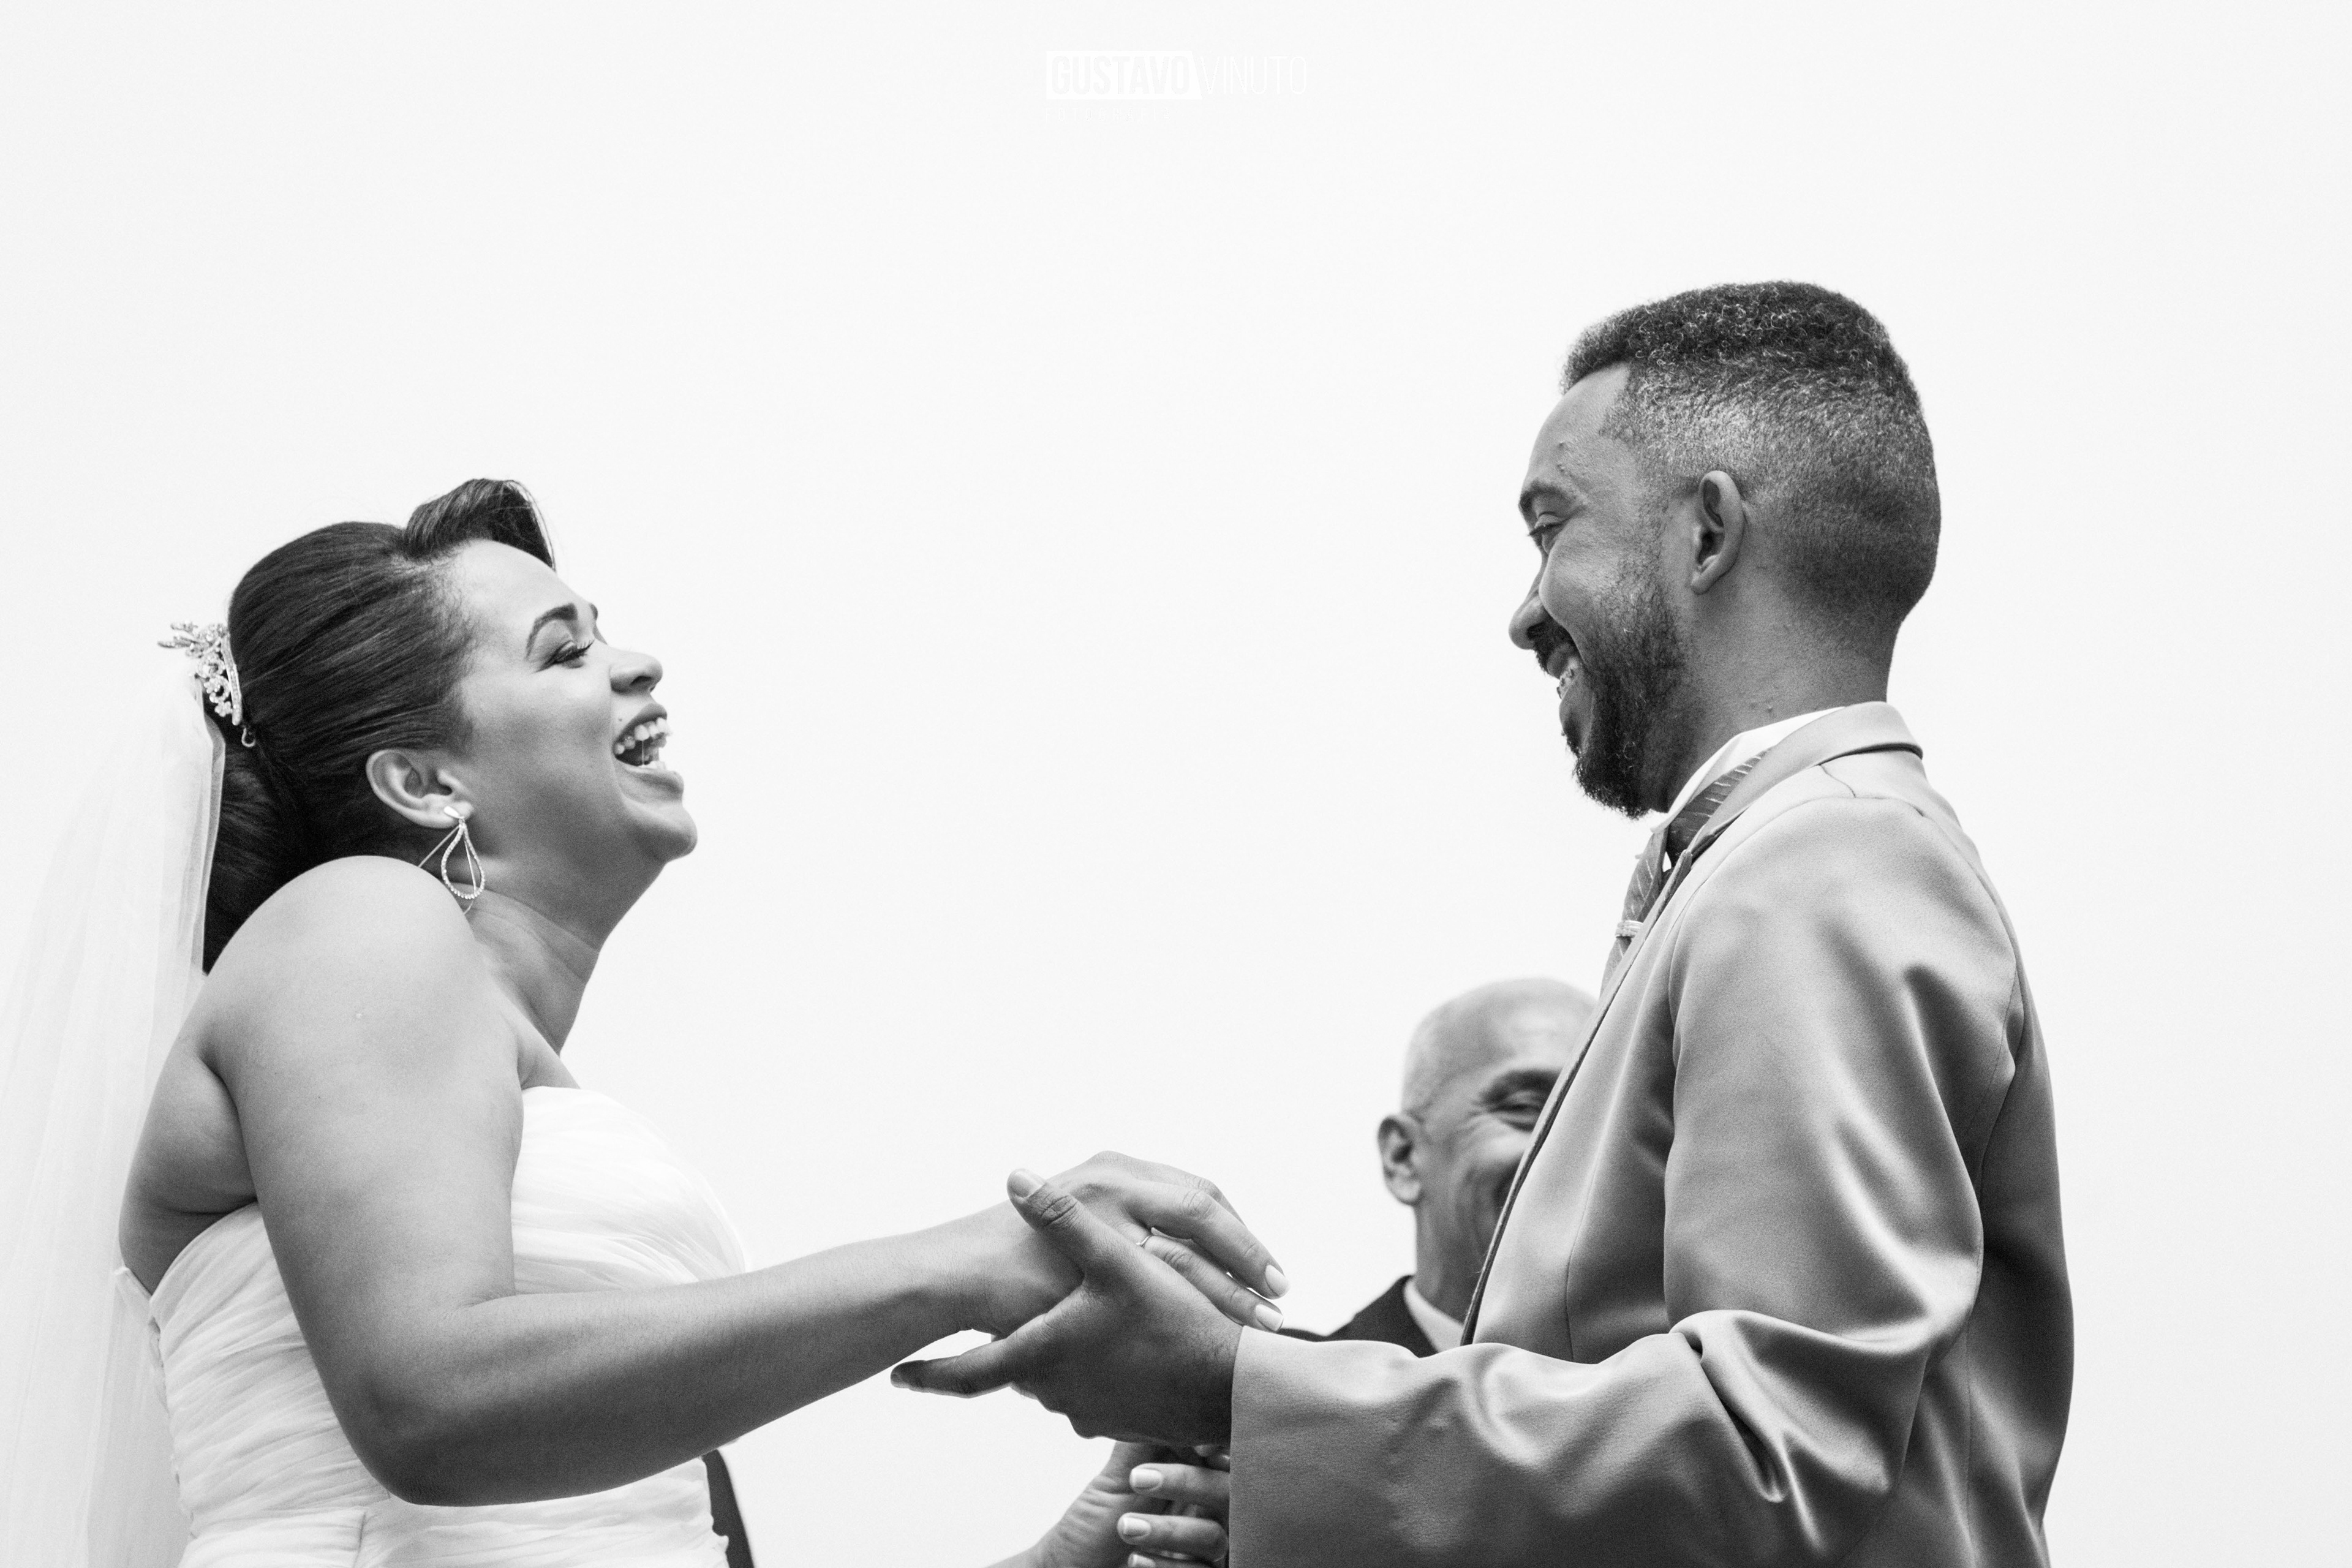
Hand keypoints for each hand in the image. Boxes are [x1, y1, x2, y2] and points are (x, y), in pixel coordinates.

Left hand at [897, 1169, 1249, 1445]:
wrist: (1227, 1389)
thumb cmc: (1171, 1326)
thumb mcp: (1116, 1263)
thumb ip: (1062, 1219)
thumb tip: (1016, 1176)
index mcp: (1041, 1355)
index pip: (966, 1376)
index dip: (929, 1377)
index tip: (894, 1377)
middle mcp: (1054, 1391)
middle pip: (1013, 1370)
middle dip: (1002, 1347)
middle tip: (987, 1326)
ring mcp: (1086, 1411)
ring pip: (1053, 1378)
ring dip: (1053, 1356)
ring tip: (1059, 1327)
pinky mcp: (1118, 1418)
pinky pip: (1090, 1390)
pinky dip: (1091, 1369)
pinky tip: (1114, 1346)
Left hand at [1015, 1441, 1229, 1567]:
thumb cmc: (1097, 1523)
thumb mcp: (1120, 1475)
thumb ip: (1148, 1438)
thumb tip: (1159, 1388)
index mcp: (1202, 1478)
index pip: (1227, 1456)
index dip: (1221, 1445)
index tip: (1197, 1443)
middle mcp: (1213, 1514)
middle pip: (1229, 1492)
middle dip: (1187, 1482)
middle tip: (1138, 1479)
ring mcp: (1209, 1551)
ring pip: (1215, 1537)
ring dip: (1169, 1530)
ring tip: (1125, 1526)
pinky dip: (1167, 1566)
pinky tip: (1135, 1561)